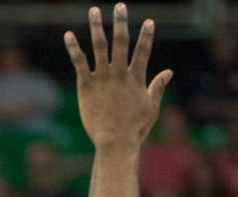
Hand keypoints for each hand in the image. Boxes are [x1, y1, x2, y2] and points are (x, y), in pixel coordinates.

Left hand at [64, 3, 172, 150]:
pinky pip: (79, 62)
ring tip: (93, 11)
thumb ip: (158, 87)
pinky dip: (74, 48)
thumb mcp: (151, 108)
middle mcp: (119, 74)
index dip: (146, 36)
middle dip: (121, 22)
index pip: (143, 52)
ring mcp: (102, 78)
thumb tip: (169, 72)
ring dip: (97, 27)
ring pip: (99, 46)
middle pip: (121, 42)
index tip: (148, 21)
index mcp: (136, 79)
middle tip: (120, 5)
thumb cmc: (134, 129)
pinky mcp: (86, 85)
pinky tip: (68, 35)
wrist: (115, 141)